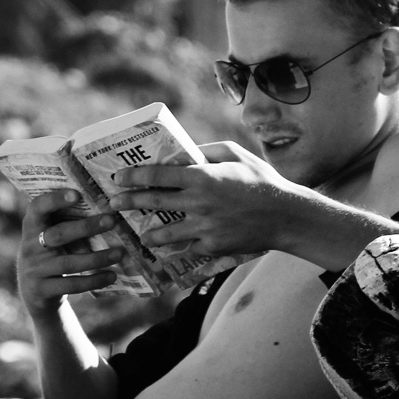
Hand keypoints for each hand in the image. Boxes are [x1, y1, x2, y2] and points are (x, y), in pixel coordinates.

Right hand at [16, 189, 124, 317]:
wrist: (34, 294)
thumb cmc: (50, 256)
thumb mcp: (49, 238)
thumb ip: (64, 223)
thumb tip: (105, 206)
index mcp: (32, 227)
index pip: (37, 208)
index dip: (54, 200)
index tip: (77, 194)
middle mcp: (29, 247)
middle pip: (58, 235)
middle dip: (86, 227)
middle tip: (112, 220)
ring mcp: (34, 270)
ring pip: (68, 263)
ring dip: (97, 258)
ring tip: (120, 253)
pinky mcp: (41, 290)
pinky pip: (71, 284)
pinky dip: (93, 280)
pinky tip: (111, 276)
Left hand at [109, 142, 303, 256]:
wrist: (286, 215)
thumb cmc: (261, 180)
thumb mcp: (235, 154)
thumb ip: (206, 151)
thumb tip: (183, 152)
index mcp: (202, 177)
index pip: (157, 176)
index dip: (134, 176)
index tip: (118, 178)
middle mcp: (198, 203)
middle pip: (153, 203)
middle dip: (128, 203)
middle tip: (112, 204)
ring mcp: (203, 227)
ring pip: (164, 233)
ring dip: (148, 234)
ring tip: (140, 234)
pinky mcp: (212, 246)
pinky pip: (187, 248)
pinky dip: (179, 247)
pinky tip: (171, 248)